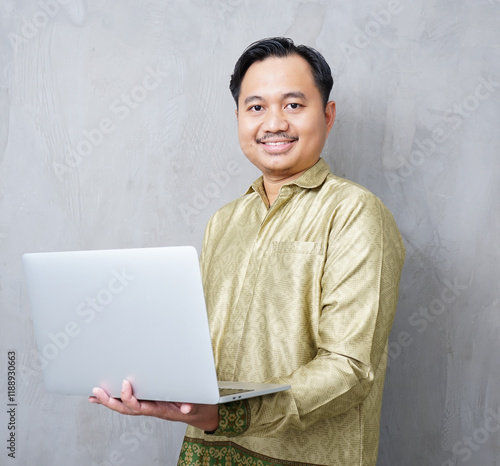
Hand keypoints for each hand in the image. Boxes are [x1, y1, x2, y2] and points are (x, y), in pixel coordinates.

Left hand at [89, 379, 218, 431]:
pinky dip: (116, 399)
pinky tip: (106, 395)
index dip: (130, 397)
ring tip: (95, 394)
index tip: (125, 384)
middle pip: (126, 408)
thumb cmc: (198, 407)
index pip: (139, 406)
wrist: (201, 413)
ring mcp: (149, 405)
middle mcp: (151, 408)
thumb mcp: (197, 405)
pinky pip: (130, 402)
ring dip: (109, 401)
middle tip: (97, 392)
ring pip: (125, 406)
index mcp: (160, 409)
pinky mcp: (150, 400)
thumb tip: (186, 407)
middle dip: (110, 401)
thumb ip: (191, 406)